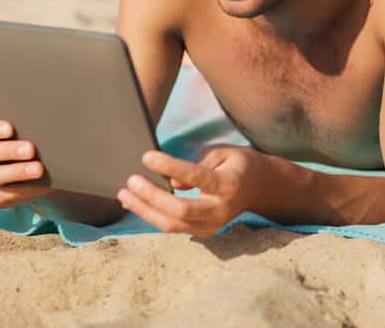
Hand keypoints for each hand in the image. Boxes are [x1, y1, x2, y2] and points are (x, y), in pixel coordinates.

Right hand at [0, 118, 50, 207]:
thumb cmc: (25, 142)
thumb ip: (26, 128)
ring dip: (15, 172)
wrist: (29, 171)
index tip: (10, 129)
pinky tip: (38, 187)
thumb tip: (47, 125)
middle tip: (30, 149)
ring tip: (37, 169)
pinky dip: (21, 191)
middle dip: (7, 151)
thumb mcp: (23, 133)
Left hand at [117, 145, 260, 236]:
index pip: (196, 177)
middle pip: (180, 210)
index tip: (147, 157)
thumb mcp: (224, 153)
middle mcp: (220, 210)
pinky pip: (172, 227)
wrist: (259, 188)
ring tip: (124, 194)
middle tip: (131, 180)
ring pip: (172, 224)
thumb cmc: (238, 164)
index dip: (170, 167)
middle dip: (151, 197)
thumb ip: (198, 165)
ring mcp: (211, 225)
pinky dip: (151, 215)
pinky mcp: (202, 232)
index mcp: (228, 185)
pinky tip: (134, 203)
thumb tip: (171, 183)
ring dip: (144, 210)